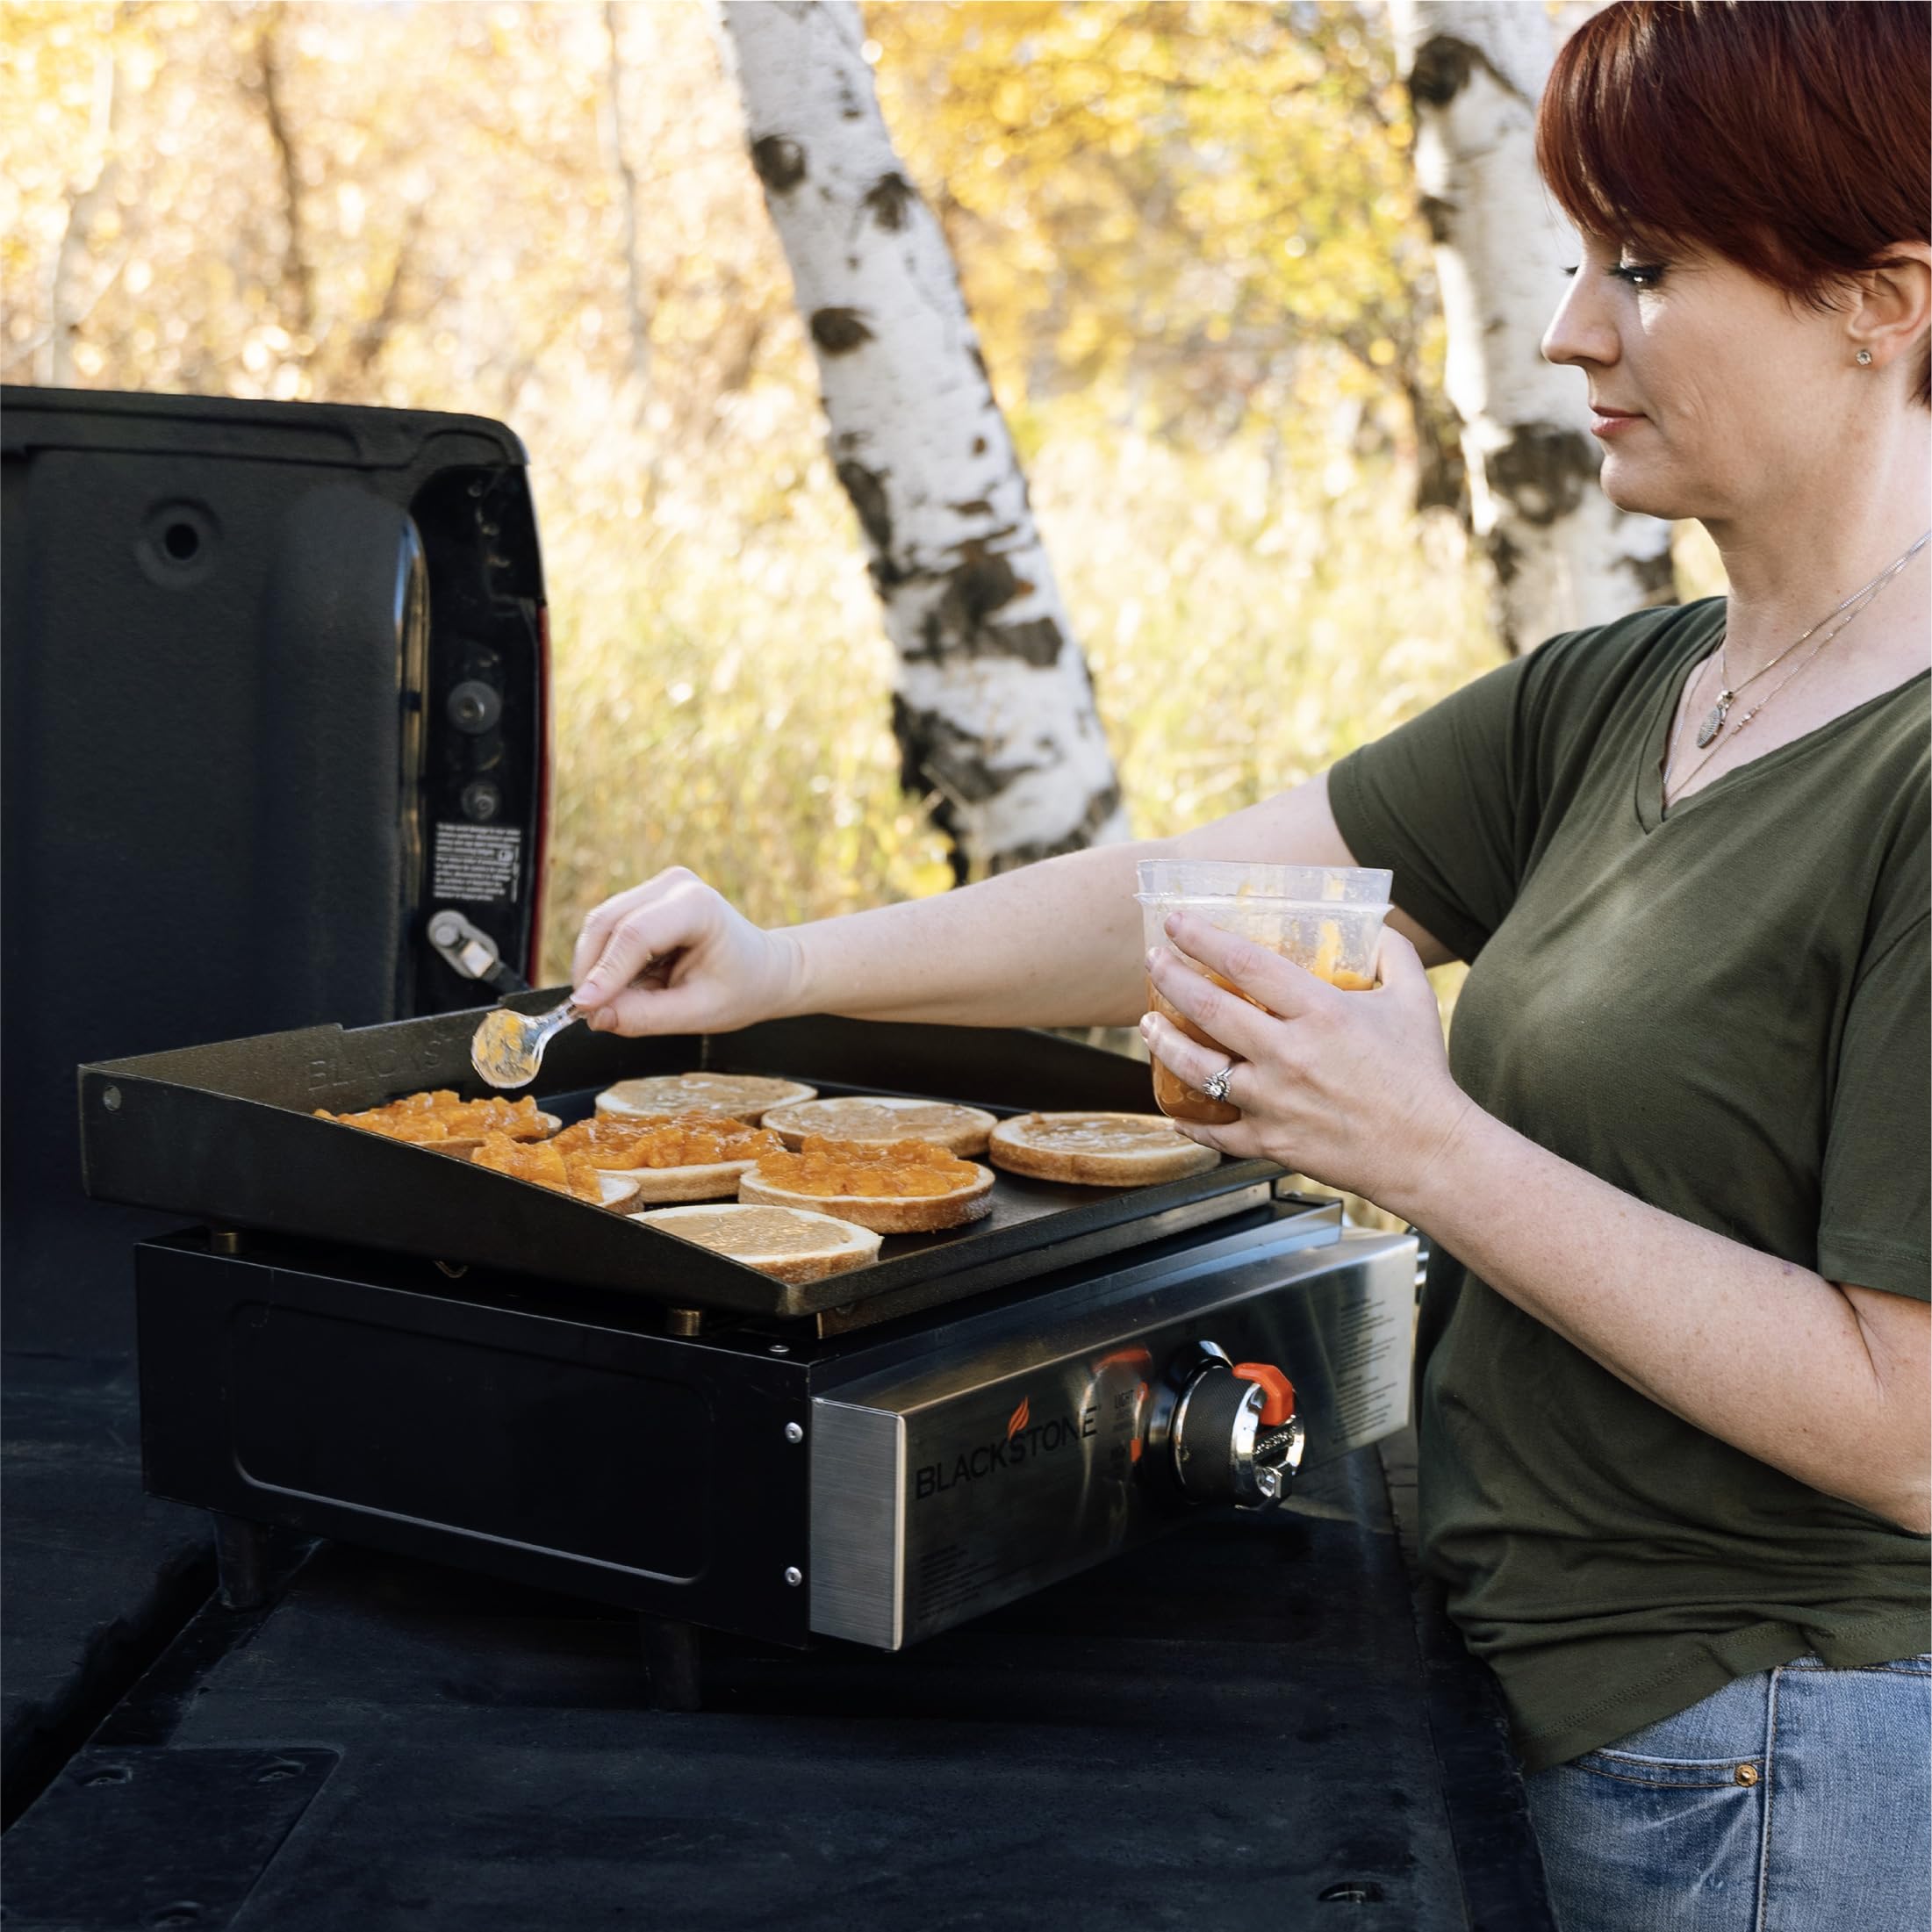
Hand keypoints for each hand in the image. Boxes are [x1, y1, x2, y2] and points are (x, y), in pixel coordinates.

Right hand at [569, 867, 804, 1036]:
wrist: (764, 969)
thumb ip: (646, 1016)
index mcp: (698, 906)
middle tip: (589, 1015)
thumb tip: (595, 1016)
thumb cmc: (741, 989)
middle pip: (608, 923)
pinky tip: (627, 987)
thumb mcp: (699, 1013)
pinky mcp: (645, 899)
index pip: (635, 935)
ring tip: (614, 1005)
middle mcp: (674, 885)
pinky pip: (608, 930)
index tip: (583, 1008)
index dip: (604, 972)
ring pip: (601, 925)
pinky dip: (606, 962)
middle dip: (591, 971)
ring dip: (595, 967)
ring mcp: (658, 887)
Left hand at [1139, 911, 1474, 1215]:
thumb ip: (1392, 953)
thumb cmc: (1422, 1075)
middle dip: (1170, 979)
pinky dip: (1190, 1124)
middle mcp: (1289, 1055)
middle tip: (1152, 961)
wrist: (1430, 1153)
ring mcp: (1275, 1101)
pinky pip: (1217, 1132)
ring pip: (1198, 1069)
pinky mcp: (1272, 1141)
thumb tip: (1373, 924)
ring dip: (1164, 1042)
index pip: (1245, 965)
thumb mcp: (1415, 999)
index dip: (1203, 939)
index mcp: (1321, 1013)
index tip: (1175, 922)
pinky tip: (1173, 1113)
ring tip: (1149, 1024)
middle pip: (1209, 1010)